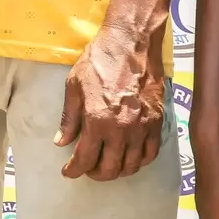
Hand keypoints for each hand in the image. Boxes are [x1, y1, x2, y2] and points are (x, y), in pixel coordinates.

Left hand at [57, 26, 163, 180]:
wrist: (131, 44)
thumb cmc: (98, 61)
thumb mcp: (73, 86)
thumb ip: (69, 118)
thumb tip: (61, 142)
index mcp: (96, 121)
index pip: (85, 158)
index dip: (75, 170)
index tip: (69, 172)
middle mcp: (121, 130)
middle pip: (110, 168)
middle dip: (96, 174)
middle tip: (88, 170)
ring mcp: (142, 128)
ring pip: (131, 165)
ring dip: (118, 171)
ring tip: (108, 165)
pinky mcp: (157, 122)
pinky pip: (150, 153)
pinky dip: (139, 161)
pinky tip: (130, 158)